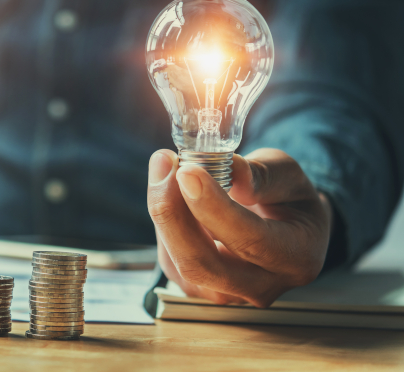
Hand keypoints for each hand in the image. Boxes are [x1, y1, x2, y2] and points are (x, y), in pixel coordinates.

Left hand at [147, 148, 331, 306]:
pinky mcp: (198, 289)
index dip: (212, 207)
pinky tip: (171, 194)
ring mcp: (227, 294)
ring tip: (166, 169)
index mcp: (296, 258)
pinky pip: (169, 259)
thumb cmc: (288, 198)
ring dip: (164, 213)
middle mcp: (262, 287)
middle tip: (164, 165)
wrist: (286, 228)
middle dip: (173, 214)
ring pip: (178, 263)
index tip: (187, 171)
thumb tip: (230, 171)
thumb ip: (262, 173)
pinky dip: (165, 223)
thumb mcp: (288, 174)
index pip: (249, 240)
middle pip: (202, 265)